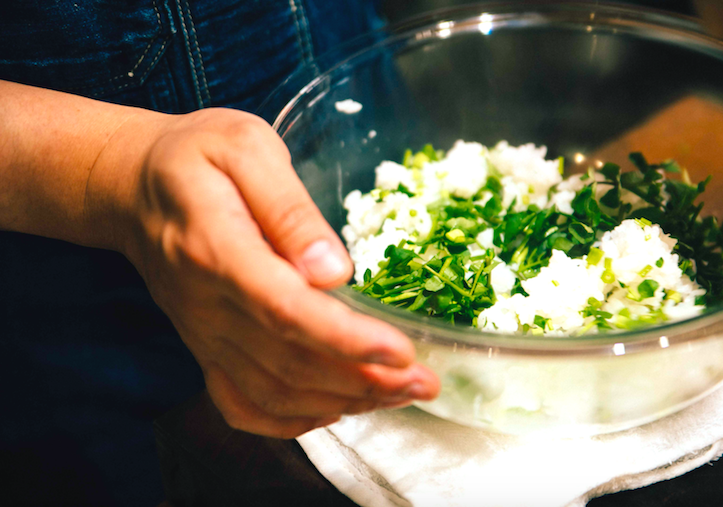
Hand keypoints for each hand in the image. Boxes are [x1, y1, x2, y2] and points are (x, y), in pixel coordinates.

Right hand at [107, 108, 439, 437]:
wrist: (133, 189)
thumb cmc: (196, 156)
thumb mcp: (245, 148)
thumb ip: (288, 207)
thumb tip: (336, 271)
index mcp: (217, 249)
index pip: (285, 309)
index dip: (346, 339)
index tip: (403, 351)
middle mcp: (207, 306)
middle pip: (288, 363)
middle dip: (364, 380)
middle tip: (426, 380)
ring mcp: (203, 335)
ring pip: (273, 392)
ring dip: (342, 402)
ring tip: (400, 394)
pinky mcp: (205, 348)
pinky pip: (244, 405)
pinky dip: (295, 419)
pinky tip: (339, 407)